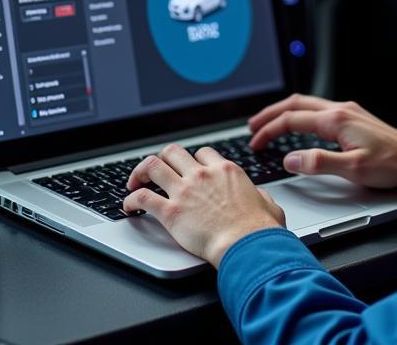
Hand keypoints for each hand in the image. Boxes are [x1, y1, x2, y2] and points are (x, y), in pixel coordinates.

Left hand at [123, 144, 285, 266]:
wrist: (246, 245)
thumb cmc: (259, 230)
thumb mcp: (268, 205)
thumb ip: (260, 197)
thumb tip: (260, 198)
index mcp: (225, 170)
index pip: (202, 153)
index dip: (193, 160)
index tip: (188, 169)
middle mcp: (202, 175)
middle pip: (173, 152)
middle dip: (162, 158)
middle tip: (156, 170)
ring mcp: (184, 191)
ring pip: (153, 165)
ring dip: (140, 171)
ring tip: (135, 181)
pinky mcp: (171, 212)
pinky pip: (142, 197)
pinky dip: (130, 199)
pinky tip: (128, 206)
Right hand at [248, 94, 396, 193]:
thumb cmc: (390, 164)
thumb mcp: (352, 170)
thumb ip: (318, 163)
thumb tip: (290, 160)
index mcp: (336, 120)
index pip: (292, 120)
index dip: (269, 130)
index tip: (256, 142)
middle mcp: (340, 109)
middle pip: (296, 104)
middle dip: (271, 114)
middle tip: (253, 126)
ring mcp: (348, 111)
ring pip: (307, 104)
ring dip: (286, 112)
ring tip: (271, 124)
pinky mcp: (354, 117)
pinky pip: (319, 110)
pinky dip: (301, 115)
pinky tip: (300, 126)